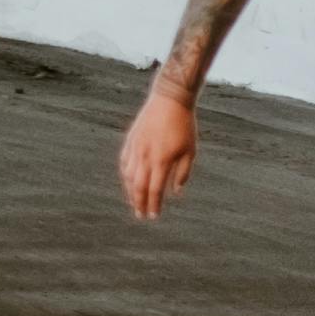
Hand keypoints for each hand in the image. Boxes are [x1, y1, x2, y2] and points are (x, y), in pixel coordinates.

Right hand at [118, 79, 201, 221]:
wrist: (170, 99)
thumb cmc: (184, 125)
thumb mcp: (190, 150)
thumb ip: (182, 173)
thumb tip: (175, 192)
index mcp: (161, 160)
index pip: (154, 190)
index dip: (153, 205)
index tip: (153, 216)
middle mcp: (145, 156)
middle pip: (138, 186)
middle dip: (139, 203)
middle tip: (140, 215)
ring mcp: (136, 147)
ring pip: (128, 176)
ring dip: (130, 191)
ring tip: (134, 201)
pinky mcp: (131, 139)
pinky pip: (124, 161)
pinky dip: (125, 174)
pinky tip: (128, 181)